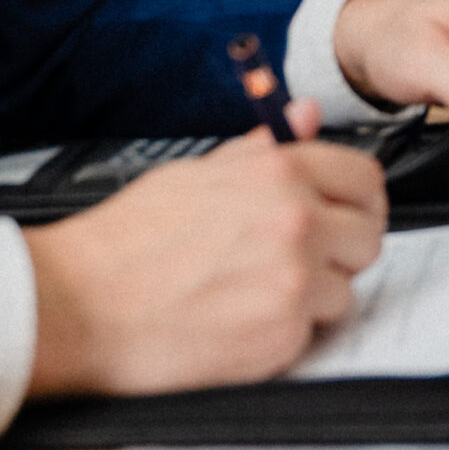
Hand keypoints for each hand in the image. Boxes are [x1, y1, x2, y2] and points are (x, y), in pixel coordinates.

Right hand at [22, 122, 386, 395]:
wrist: (80, 306)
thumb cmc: (128, 242)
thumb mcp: (195, 173)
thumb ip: (262, 148)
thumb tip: (307, 114)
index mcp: (277, 171)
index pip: (365, 179)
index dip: (357, 202)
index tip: (343, 216)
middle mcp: (296, 220)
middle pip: (368, 238)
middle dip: (339, 252)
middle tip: (295, 263)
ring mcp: (294, 280)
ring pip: (346, 290)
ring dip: (312, 298)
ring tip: (253, 294)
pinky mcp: (283, 335)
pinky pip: (315, 333)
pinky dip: (286, 333)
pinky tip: (240, 322)